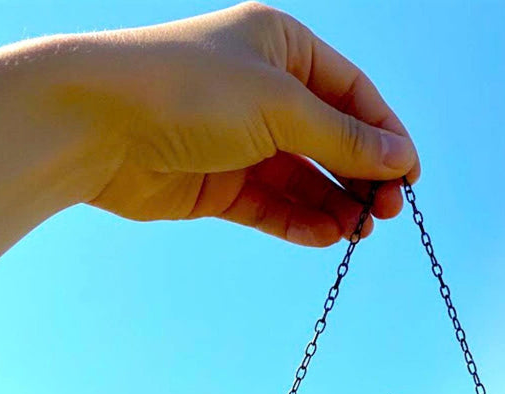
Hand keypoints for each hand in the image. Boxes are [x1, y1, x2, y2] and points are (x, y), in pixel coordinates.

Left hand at [86, 3, 420, 244]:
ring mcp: (241, 139)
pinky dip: (301, 221)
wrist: (95, 125)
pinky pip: (274, 205)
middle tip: (386, 214)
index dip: (385, 135)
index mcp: (281, 46)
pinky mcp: (220, 183)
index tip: (410, 177)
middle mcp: (263, 90)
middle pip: (332, 139)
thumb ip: (344, 138)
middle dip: (362, 176)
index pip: (352, 94)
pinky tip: (327, 236)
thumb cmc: (185, 90)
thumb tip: (402, 159)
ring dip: (335, 205)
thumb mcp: (279, 106)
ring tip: (359, 232)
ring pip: (305, 178)